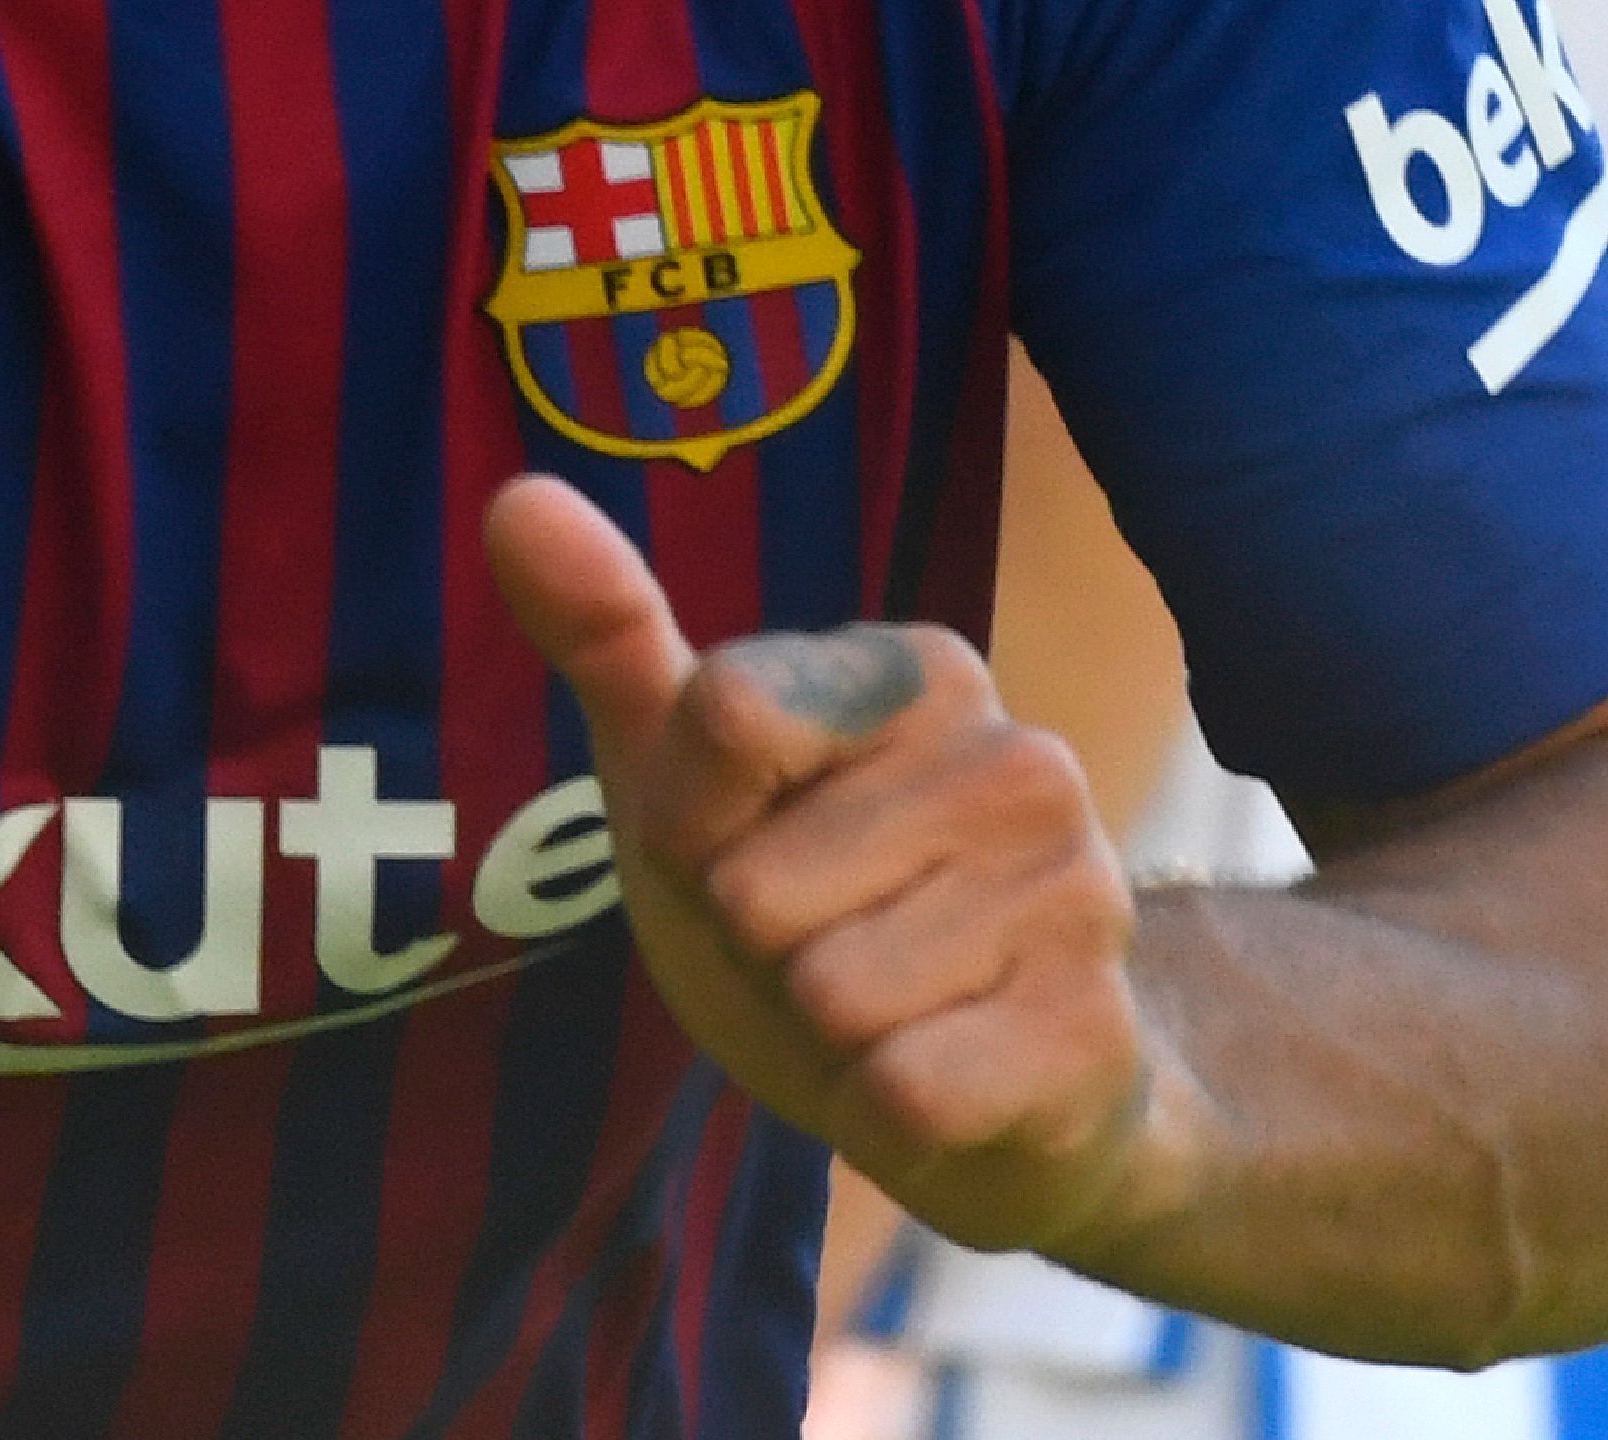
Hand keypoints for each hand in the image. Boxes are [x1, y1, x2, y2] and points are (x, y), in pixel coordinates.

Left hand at [485, 476, 1180, 1261]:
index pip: (728, 719)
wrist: (974, 1087)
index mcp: (922, 670)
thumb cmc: (808, 904)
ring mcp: (1077, 897)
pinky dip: (883, 1110)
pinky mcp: (1093, 1038)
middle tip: (821, 944)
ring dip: (824, 1029)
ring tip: (882, 1009)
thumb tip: (514, 497)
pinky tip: (934, 1080)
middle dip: (758, 940)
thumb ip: (605, 632)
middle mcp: (1023, 762)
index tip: (746, 837)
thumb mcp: (683, 767)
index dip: (693, 818)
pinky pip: (908, 1089)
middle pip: (758, 881)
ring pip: (831, 991)